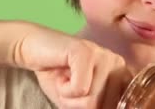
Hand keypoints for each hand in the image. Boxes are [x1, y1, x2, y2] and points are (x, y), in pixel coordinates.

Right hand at [14, 23, 132, 108]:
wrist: (33, 50)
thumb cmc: (58, 77)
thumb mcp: (82, 100)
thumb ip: (98, 106)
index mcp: (121, 74)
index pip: (118, 106)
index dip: (94, 107)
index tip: (81, 93)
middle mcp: (117, 62)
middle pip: (104, 106)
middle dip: (79, 104)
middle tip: (69, 86)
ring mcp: (103, 55)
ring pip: (92, 101)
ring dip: (70, 98)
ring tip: (65, 79)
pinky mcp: (86, 52)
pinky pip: (80, 89)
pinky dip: (64, 90)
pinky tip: (60, 74)